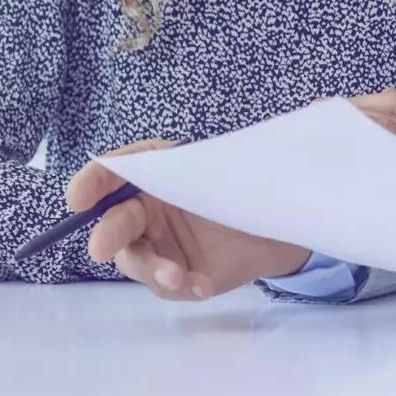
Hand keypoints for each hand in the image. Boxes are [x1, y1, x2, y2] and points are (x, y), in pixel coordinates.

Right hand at [67, 142, 310, 299]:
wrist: (286, 224)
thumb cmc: (257, 181)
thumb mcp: (257, 156)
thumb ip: (274, 134)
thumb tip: (317, 109)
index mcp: (161, 169)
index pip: (118, 168)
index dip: (95, 179)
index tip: (78, 194)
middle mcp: (154, 207)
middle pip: (116, 219)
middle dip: (107, 233)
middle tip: (103, 246)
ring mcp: (165, 244)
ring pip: (136, 259)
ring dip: (148, 268)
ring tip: (175, 276)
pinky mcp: (183, 275)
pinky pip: (168, 284)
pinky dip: (178, 285)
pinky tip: (197, 284)